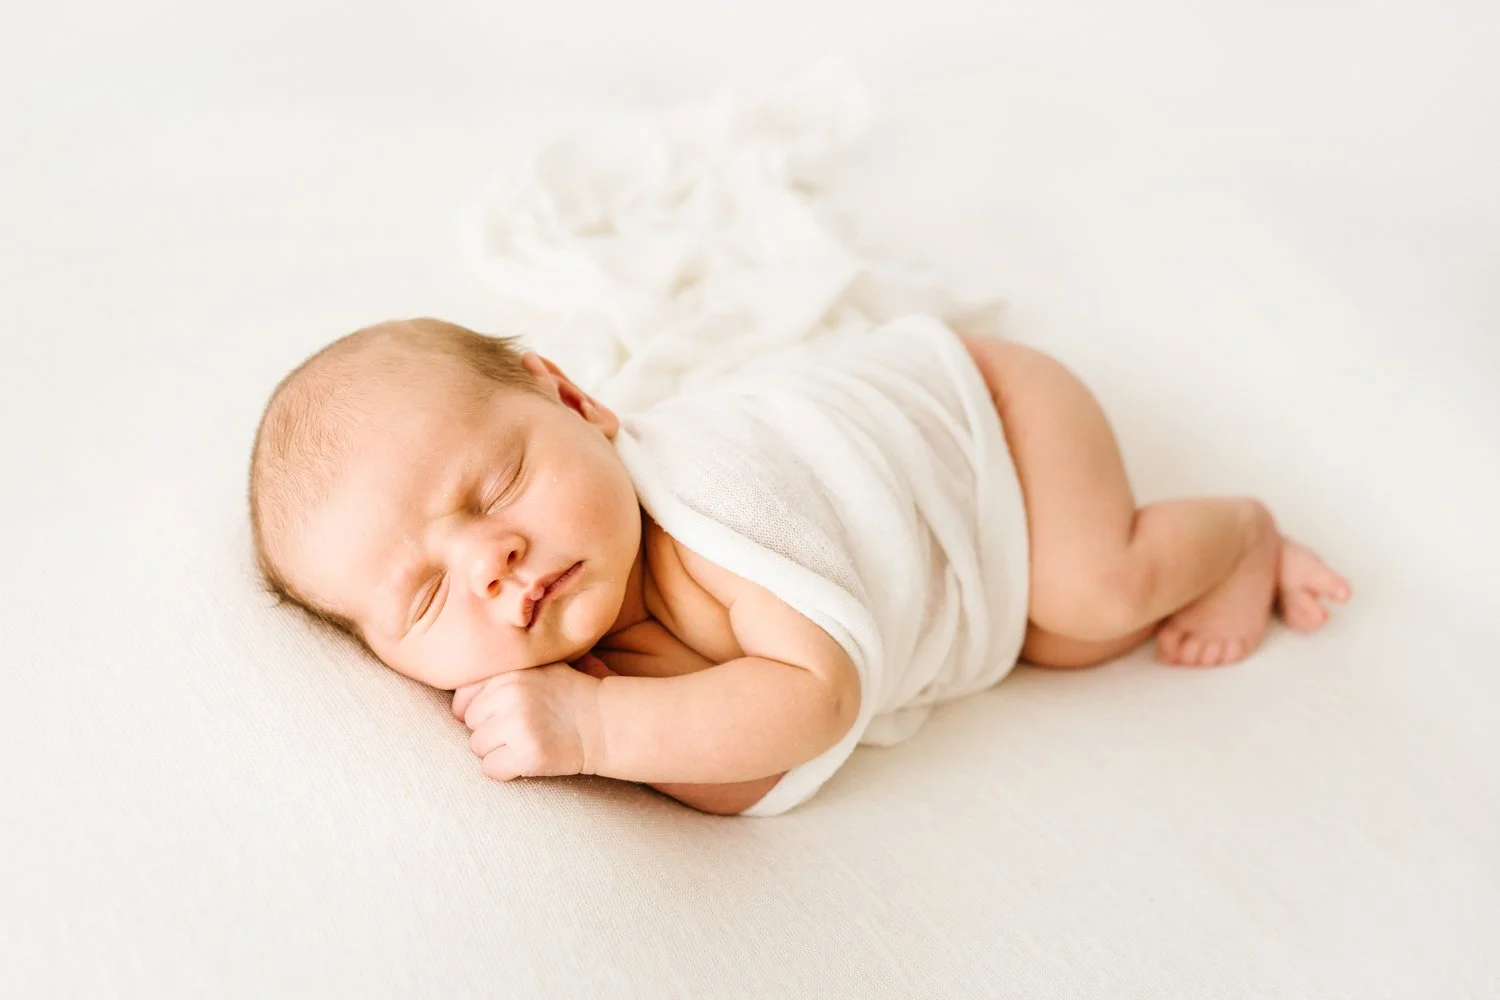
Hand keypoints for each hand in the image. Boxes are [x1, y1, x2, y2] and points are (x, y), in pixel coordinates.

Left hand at [450, 656, 612, 780]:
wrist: (605, 722)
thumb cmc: (567, 697)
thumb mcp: (536, 670)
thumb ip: (500, 677)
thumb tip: (455, 703)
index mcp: (509, 672)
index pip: (463, 698)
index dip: (480, 711)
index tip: (502, 715)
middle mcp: (510, 695)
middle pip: (469, 724)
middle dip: (489, 730)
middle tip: (520, 729)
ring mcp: (519, 725)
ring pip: (477, 747)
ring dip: (497, 751)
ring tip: (526, 742)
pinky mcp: (528, 754)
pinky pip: (491, 769)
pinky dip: (505, 770)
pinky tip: (528, 759)